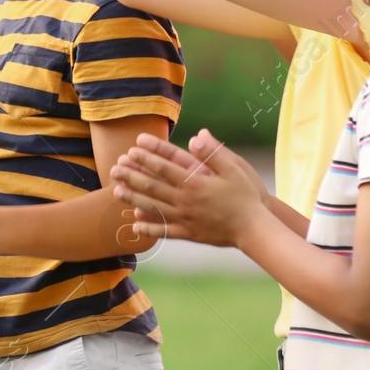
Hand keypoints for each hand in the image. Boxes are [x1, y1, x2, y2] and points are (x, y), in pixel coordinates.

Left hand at [109, 129, 265, 246]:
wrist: (255, 229)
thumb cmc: (246, 197)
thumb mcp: (235, 169)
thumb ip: (214, 153)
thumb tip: (197, 135)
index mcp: (196, 182)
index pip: (165, 166)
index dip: (147, 156)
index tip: (132, 148)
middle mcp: (186, 200)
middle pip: (153, 186)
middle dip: (132, 176)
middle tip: (114, 168)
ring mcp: (186, 218)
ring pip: (154, 208)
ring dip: (133, 199)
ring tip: (116, 192)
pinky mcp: (190, 234)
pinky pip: (165, 231)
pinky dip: (149, 229)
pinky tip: (134, 226)